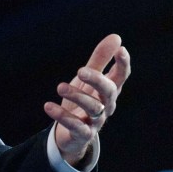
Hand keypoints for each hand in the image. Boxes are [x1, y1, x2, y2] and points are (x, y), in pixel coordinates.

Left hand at [44, 33, 130, 166]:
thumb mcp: (89, 78)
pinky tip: (48, 106)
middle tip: (80, 70)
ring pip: (92, 107)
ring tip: (60, 87)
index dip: (123, 63)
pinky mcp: (83, 134)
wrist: (71, 133)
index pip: (121, 76)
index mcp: (110, 89)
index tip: (120, 49)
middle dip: (96, 80)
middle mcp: (106, 105)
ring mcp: (96, 120)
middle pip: (108, 91)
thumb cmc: (84, 99)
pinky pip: (75, 126)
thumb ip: (101, 59)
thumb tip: (116, 37)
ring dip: (76, 96)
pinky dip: (62, 116)